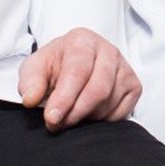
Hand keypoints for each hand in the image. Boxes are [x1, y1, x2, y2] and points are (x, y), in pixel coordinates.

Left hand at [18, 28, 141, 131]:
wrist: (72, 64)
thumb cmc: (54, 67)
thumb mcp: (35, 69)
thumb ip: (30, 82)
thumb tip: (31, 99)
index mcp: (82, 40)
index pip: (77, 71)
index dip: (65, 97)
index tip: (51, 118)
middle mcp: (108, 50)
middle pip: (98, 89)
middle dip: (75, 113)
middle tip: (57, 125)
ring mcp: (124, 67)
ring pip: (109, 103)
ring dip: (87, 118)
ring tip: (70, 116)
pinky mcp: (134, 85)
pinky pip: (122, 112)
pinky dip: (104, 121)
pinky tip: (89, 113)